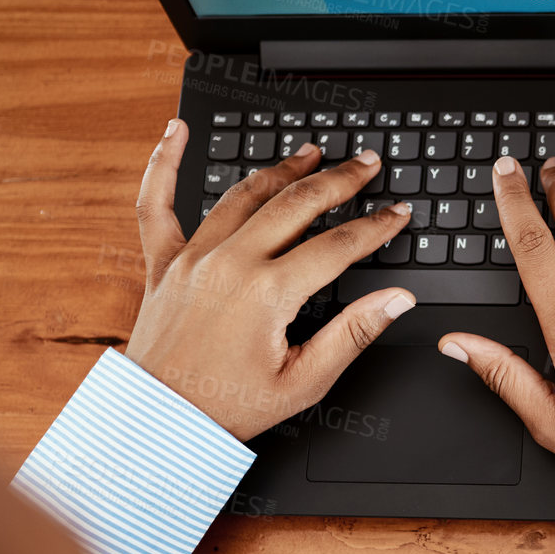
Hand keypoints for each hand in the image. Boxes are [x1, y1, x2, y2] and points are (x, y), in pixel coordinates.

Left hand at [123, 119, 413, 440]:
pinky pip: (156, 204)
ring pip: (243, 194)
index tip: (398, 214)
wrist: (161, 422)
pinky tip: (175, 131)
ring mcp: (192, 258)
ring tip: (310, 153)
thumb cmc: (229, 408)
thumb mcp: (304, 382)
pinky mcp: (162, 263)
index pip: (338, 246)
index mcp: (269, 293)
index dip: (375, 227)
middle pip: (296, 205)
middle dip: (339, 180)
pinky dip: (163, 163)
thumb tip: (396, 300)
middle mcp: (230, 263)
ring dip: (282, 169)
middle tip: (367, 164)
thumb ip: (353, 335)